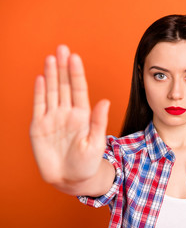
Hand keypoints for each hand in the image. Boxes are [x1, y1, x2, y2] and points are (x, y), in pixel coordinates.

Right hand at [30, 45, 109, 190]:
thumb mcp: (95, 143)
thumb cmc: (87, 163)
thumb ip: (98, 122)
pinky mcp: (39, 126)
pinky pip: (39, 106)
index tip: (75, 57)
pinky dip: (39, 92)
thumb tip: (105, 101)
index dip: (76, 73)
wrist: (71, 179)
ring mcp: (53, 118)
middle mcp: (67, 113)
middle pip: (65, 85)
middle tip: (62, 48)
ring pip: (52, 91)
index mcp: (83, 115)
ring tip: (51, 57)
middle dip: (63, 67)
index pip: (79, 89)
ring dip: (51, 74)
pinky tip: (41, 78)